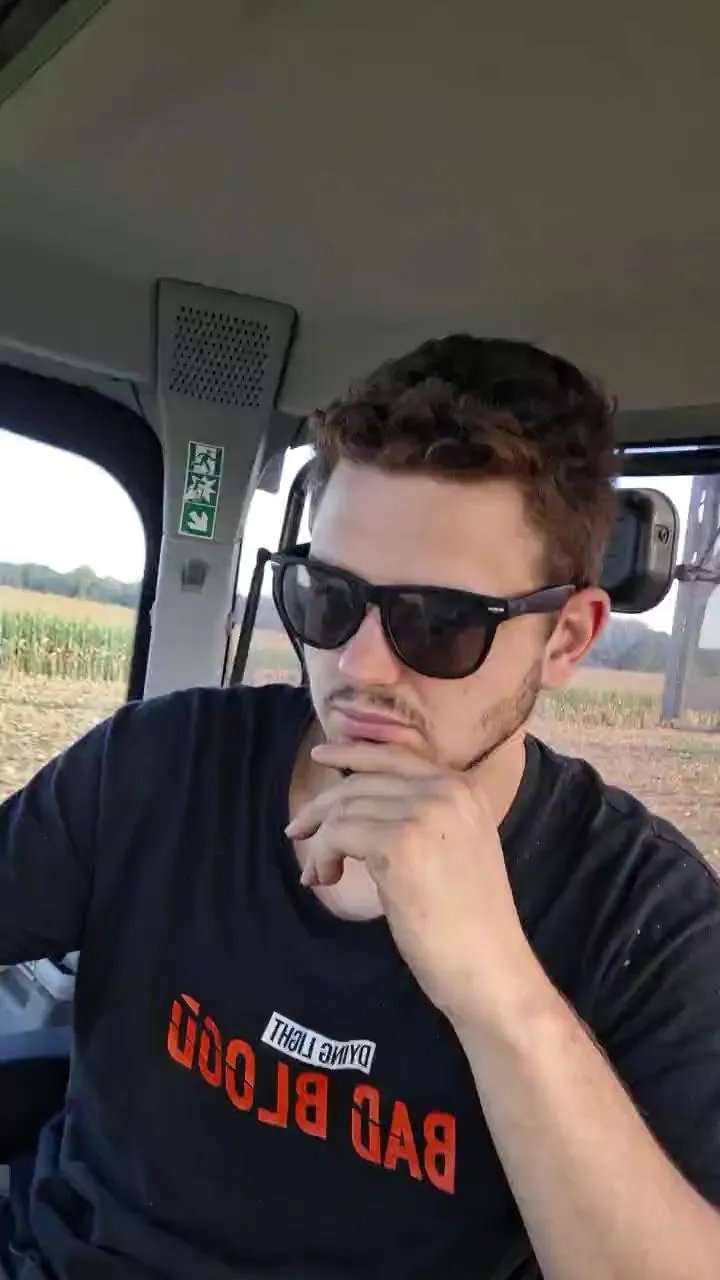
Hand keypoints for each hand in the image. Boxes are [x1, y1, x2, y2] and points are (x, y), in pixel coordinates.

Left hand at [285, 741, 535, 1025]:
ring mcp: (424, 815)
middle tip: (298, 830)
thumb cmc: (470, 924)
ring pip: (346, 808)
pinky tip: (323, 879)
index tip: (321, 755)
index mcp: (465, 789)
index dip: (353, 753)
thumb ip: (424, 816)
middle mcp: (447, 791)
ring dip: (320, 840)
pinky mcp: (399, 845)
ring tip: (315, 871)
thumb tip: (361, 801)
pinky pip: (338, 835)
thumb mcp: (457, 849)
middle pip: (363, 781)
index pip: (396, 755)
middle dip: (324, 805)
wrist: (489, 969)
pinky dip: (321, 856)